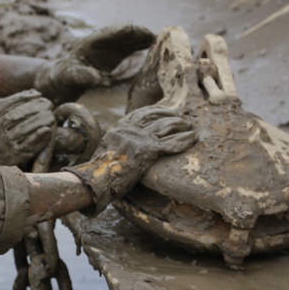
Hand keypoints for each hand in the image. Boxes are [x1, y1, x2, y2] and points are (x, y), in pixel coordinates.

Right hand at [0, 89, 54, 166]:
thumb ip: (9, 103)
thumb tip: (32, 92)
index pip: (10, 103)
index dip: (26, 98)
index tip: (39, 94)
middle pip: (17, 115)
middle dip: (35, 107)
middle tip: (48, 104)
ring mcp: (6, 143)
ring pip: (24, 129)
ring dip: (39, 120)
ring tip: (51, 116)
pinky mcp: (15, 157)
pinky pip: (27, 147)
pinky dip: (38, 138)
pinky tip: (48, 131)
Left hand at [36, 24, 155, 103]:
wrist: (64, 78)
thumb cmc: (66, 77)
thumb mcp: (73, 77)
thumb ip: (85, 77)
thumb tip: (102, 81)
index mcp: (92, 42)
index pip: (113, 32)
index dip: (129, 32)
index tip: (144, 34)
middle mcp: (103, 40)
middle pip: (125, 32)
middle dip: (141, 33)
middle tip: (159, 38)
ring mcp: (111, 45)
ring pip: (131, 37)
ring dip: (145, 38)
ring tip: (163, 41)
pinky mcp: (116, 52)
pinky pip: (132, 45)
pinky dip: (143, 44)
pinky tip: (156, 46)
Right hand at [64, 105, 195, 213]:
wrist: (96, 179)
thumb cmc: (98, 171)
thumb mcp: (105, 150)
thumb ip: (115, 143)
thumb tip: (119, 145)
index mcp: (119, 129)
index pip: (139, 114)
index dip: (154, 111)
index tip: (163, 111)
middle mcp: (130, 130)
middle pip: (155, 116)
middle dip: (170, 116)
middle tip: (180, 118)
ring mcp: (139, 140)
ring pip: (165, 126)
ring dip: (179, 124)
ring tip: (188, 125)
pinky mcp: (147, 151)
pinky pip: (171, 143)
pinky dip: (184, 140)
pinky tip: (192, 137)